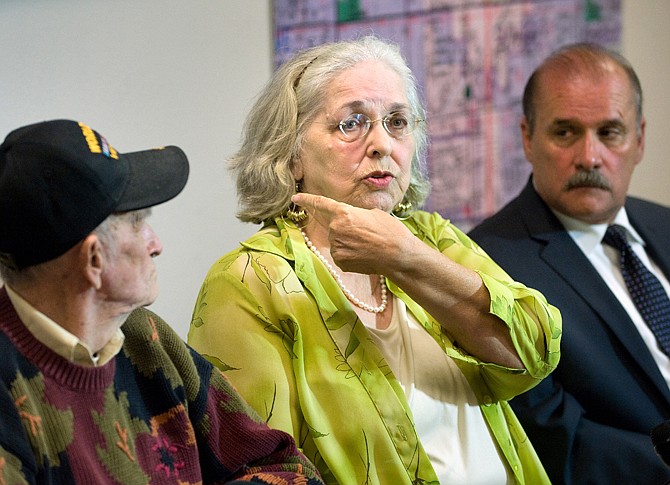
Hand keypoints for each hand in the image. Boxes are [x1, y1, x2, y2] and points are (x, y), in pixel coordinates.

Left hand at [291, 193, 414, 275]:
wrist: (399, 255)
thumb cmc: (390, 231)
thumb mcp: (373, 214)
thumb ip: (355, 214)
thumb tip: (350, 219)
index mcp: (343, 213)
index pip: (320, 204)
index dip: (307, 200)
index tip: (295, 198)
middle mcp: (336, 230)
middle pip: (332, 225)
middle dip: (344, 227)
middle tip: (364, 232)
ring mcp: (337, 247)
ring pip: (336, 241)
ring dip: (348, 241)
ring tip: (367, 244)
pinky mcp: (340, 261)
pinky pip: (340, 254)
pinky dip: (349, 253)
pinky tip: (364, 254)